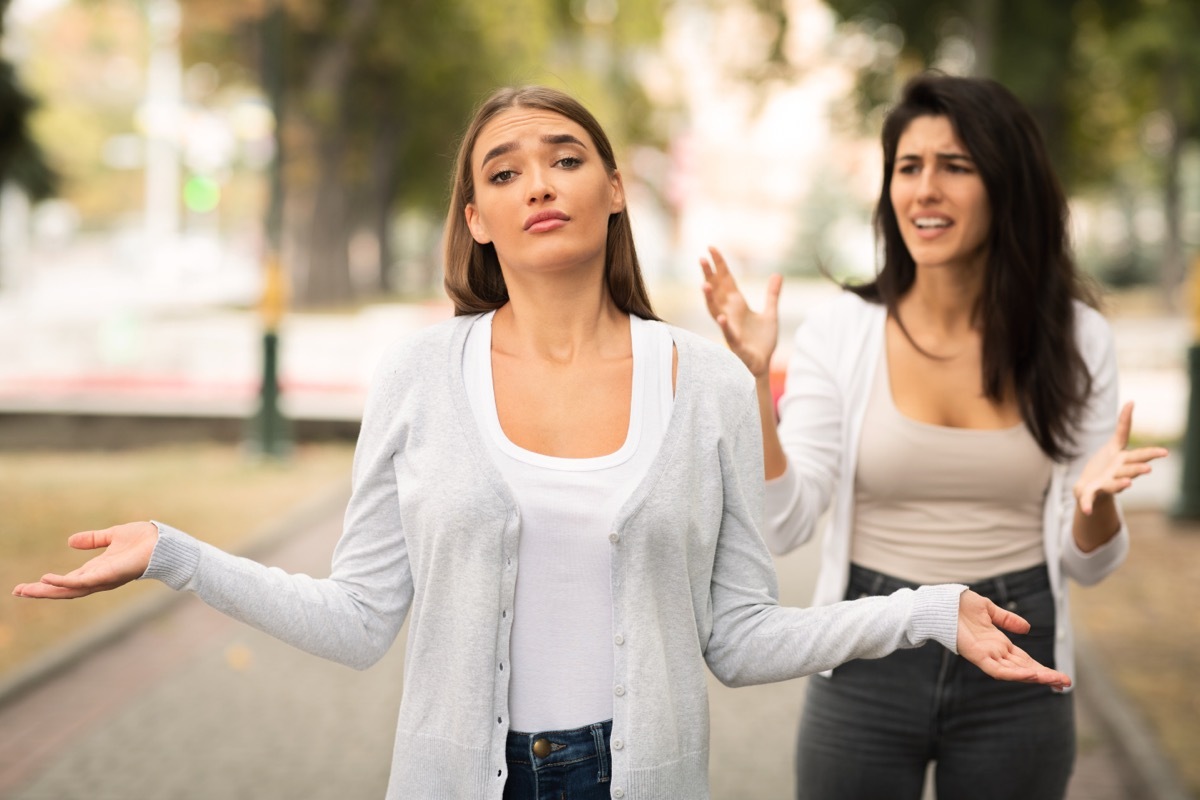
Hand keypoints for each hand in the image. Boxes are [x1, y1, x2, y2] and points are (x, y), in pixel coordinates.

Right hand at [11, 522, 158, 598]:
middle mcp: (99, 578)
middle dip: (41, 592)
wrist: (165, 542)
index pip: (67, 581)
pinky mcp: (110, 575)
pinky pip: (83, 581)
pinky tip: (49, 579)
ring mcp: (104, 579)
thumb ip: (93, 539)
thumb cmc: (145, 540)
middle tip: (17, 591)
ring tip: (26, 589)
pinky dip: (65, 582)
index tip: (25, 585)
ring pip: (70, 589)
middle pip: (65, 590)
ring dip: (47, 590)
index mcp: (98, 570)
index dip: (47, 584)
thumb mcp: (113, 536)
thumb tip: (70, 541)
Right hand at [700, 245, 781, 378]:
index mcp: (737, 304)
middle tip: (701, 258)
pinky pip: (729, 333)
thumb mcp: (771, 314)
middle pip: (717, 291)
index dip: (719, 265)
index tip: (711, 248)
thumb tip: (778, 274)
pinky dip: (725, 326)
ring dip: (710, 298)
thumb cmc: (762, 341)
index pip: (726, 280)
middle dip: (709, 275)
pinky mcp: (736, 343)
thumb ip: (772, 294)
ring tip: (704, 284)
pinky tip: (722, 317)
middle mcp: (730, 313)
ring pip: (716, 310)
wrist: (763, 364)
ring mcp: (730, 327)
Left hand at [956, 590, 1071, 689]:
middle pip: (1023, 668)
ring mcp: (986, 655)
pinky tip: (1030, 674)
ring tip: (1055, 681)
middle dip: (1044, 676)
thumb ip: (1006, 620)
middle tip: (1066, 683)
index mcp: (998, 643)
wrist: (940, 602)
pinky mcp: (976, 655)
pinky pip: (997, 669)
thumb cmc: (958, 605)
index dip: (1041, 667)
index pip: (1023, 660)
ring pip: (1014, 672)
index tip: (1059, 675)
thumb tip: (1027, 628)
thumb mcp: (988, 610)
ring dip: (1035, 677)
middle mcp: (994, 652)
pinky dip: (1014, 673)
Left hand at [1074, 402, 1168, 514]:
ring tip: (1127, 484)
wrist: (1090, 489)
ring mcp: (1106, 484)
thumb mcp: (1114, 445)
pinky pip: (1089, 499)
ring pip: (1114, 484)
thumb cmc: (1106, 464)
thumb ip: (1124, 425)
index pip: (1138, 454)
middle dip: (1138, 469)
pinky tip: (1086, 511)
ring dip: (1120, 484)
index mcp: (1124, 460)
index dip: (1151, 454)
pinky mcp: (1092, 493)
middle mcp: (1118, 473)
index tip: (1165, 453)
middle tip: (1147, 468)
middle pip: (1130, 470)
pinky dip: (1088, 505)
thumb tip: (1132, 401)